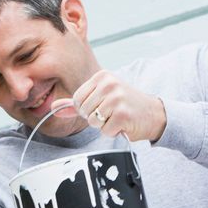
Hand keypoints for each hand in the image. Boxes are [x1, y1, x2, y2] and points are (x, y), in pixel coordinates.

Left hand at [49, 70, 166, 141]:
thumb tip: (53, 108)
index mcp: (102, 76)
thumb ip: (76, 104)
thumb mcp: (101, 98)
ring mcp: (117, 98)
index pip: (77, 99)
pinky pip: (105, 130)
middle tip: (112, 113)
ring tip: (117, 117)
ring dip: (104, 125)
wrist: (154, 113)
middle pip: (84, 111)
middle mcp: (109, 84)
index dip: (86, 109)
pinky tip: (123, 124)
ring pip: (93, 121)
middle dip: (95, 118)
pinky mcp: (123, 114)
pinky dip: (113, 131)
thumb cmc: (125, 105)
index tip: (101, 107)